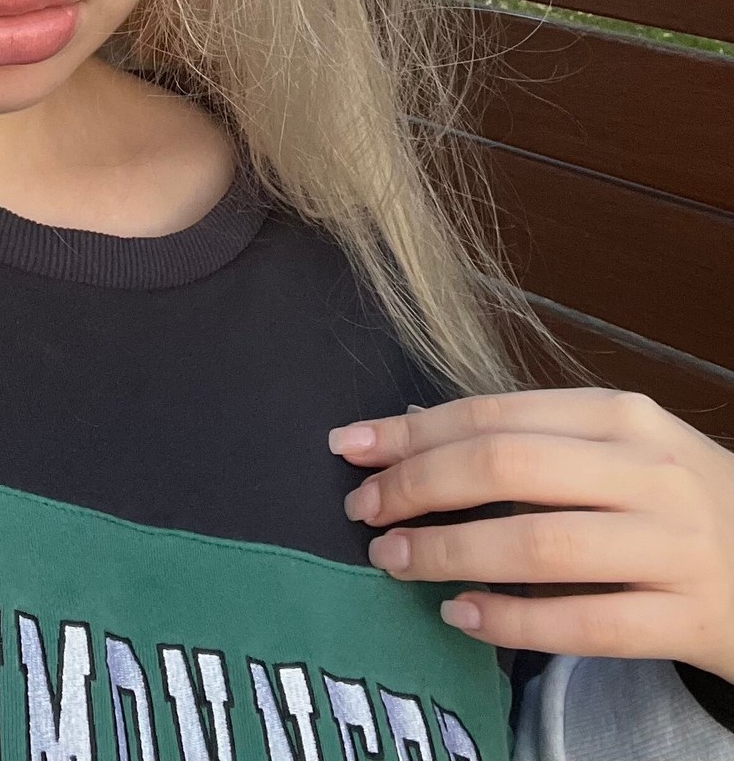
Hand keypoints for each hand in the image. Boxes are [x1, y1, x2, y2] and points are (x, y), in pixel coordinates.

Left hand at [328, 388, 733, 684]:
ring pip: (538, 545)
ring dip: (450, 553)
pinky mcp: (689, 618)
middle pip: (507, 467)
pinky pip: (585, 623)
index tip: (348, 447)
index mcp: (622, 416)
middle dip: (418, 487)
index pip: (495, 414)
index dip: (412, 431)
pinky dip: (513, 621)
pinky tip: (462, 615)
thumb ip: (528, 437)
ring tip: (395, 562)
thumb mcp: (618, 449)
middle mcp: (648, 471)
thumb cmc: (679, 501)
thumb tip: (412, 426)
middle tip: (364, 512)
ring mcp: (672, 545)